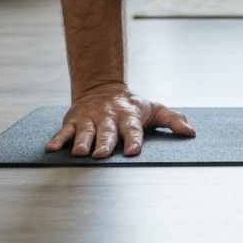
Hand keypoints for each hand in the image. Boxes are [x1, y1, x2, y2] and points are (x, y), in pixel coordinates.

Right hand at [44, 82, 195, 158]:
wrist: (103, 88)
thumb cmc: (131, 106)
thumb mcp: (154, 109)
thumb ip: (173, 120)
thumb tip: (192, 133)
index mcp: (129, 116)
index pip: (133, 129)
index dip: (134, 140)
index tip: (133, 151)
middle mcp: (109, 118)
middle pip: (107, 132)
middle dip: (105, 143)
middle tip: (103, 154)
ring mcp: (90, 119)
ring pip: (86, 132)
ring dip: (82, 142)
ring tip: (79, 152)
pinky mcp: (73, 122)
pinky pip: (64, 132)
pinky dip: (57, 140)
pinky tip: (51, 149)